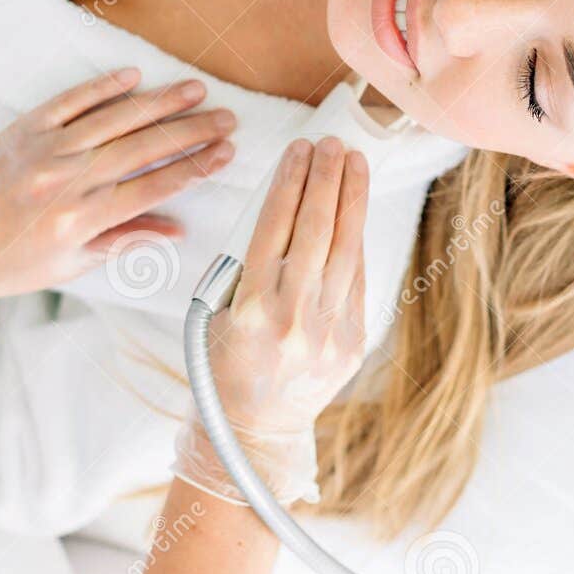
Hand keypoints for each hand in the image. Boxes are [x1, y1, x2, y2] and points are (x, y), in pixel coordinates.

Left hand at [0, 69, 238, 319]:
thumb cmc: (7, 263)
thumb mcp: (69, 265)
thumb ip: (122, 240)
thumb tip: (175, 228)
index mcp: (81, 220)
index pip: (153, 186)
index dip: (195, 167)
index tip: (226, 153)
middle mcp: (67, 181)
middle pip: (144, 148)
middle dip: (192, 131)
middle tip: (227, 118)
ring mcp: (46, 150)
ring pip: (115, 118)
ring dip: (160, 102)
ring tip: (196, 90)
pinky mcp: (25, 129)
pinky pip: (71, 102)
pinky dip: (103, 87)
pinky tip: (134, 75)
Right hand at [173, 135, 369, 504]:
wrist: (253, 429)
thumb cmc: (225, 363)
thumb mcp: (217, 311)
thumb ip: (248, 264)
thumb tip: (284, 206)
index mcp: (250, 308)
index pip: (274, 227)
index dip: (290, 181)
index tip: (298, 149)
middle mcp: (293, 318)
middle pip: (316, 230)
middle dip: (326, 179)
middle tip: (331, 143)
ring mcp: (327, 332)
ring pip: (345, 248)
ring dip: (351, 199)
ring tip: (353, 162)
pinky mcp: (351, 342)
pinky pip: (356, 278)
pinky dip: (355, 239)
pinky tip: (355, 209)